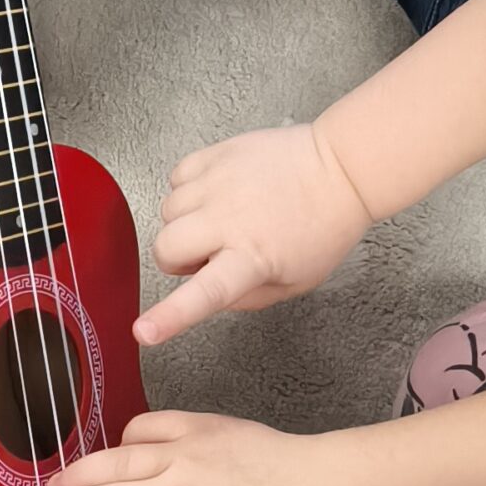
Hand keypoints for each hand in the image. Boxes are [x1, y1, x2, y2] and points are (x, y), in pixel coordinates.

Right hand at [139, 122, 375, 344]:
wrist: (341, 168)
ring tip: (222, 217)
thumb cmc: (323, 225)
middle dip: (176, 259)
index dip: (169, 316)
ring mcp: (220, 183)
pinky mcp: (217, 154)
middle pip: (165, 248)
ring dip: (185, 222)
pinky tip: (218, 193)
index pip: (203, 293)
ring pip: (166, 212)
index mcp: (253, 258)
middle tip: (209, 253)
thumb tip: (206, 296)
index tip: (145, 331)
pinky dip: (188, 190)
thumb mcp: (294, 282)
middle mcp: (230, 219)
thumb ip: (246, 298)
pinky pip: (175, 177)